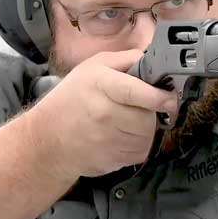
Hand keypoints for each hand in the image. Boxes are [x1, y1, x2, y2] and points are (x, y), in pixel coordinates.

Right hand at [26, 50, 178, 178]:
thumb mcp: (92, 67)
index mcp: (101, 85)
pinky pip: (141, 151)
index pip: (136, 92)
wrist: (46, 140)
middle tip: (138, 106)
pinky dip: (138, 144)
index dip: (158, 96)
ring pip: (147, 135)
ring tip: (127, 120)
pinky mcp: (113, 160)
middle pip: (147, 117)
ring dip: (145, 128)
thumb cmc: (71, 98)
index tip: (171, 98)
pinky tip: (122, 135)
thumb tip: (153, 58)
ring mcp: (109, 140)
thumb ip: (125, 59)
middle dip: (150, 111)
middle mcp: (104, 113)